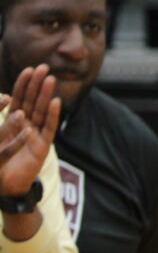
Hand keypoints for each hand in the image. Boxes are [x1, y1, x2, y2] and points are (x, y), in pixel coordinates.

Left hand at [0, 66, 61, 199]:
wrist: (6, 185)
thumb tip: (0, 100)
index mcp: (14, 122)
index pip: (19, 99)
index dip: (23, 85)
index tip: (28, 70)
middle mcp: (27, 125)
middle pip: (33, 101)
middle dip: (37, 84)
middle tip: (44, 68)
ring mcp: (36, 134)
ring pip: (42, 111)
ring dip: (45, 95)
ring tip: (50, 79)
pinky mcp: (42, 145)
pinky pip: (48, 127)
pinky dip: (53, 114)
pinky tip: (56, 101)